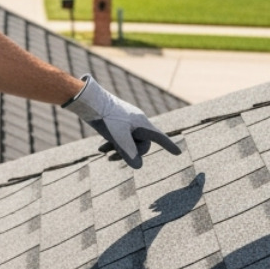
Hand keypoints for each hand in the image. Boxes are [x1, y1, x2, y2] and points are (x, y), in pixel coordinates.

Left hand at [63, 75, 180, 168]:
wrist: (90, 101)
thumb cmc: (107, 118)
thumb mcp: (118, 138)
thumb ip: (129, 153)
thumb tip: (138, 167)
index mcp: (142, 124)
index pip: (159, 137)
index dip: (169, 146)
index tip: (178, 153)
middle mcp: (137, 123)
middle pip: (141, 144)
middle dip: (129, 153)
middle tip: (113, 157)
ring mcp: (127, 122)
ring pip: (128, 141)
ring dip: (119, 150)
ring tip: (105, 154)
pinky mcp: (117, 122)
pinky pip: (120, 136)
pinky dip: (112, 144)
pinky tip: (101, 149)